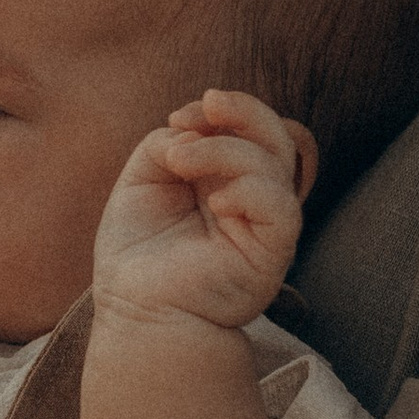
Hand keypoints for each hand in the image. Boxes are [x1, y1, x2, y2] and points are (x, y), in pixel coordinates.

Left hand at [92, 90, 315, 333]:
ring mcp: (264, 226)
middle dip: (244, 110)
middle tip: (205, 105)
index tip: (177, 118)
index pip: (249, 129)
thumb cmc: (136, 256)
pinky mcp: (270, 254)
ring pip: (276, 163)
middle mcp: (252, 199)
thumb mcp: (140, 182)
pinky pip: (282, 210)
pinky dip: (249, 191)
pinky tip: (213, 203)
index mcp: (226, 179)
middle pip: (277, 136)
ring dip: (224, 148)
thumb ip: (167, 144)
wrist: (137, 314)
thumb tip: (192, 130)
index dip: (222, 110)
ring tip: (180, 162)